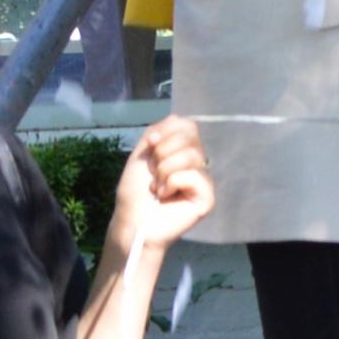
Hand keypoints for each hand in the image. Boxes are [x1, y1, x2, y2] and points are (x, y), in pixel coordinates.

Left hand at [107, 118, 216, 257]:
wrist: (131, 220)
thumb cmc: (134, 192)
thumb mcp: (141, 154)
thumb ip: (158, 132)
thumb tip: (177, 118)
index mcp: (182, 151)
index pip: (188, 125)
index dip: (167, 132)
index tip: (150, 146)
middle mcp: (197, 163)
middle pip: (190, 136)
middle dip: (163, 153)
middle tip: (153, 174)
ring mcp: (204, 180)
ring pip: (191, 155)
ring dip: (164, 171)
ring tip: (158, 188)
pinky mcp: (207, 197)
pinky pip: (194, 175)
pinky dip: (173, 183)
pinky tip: (166, 196)